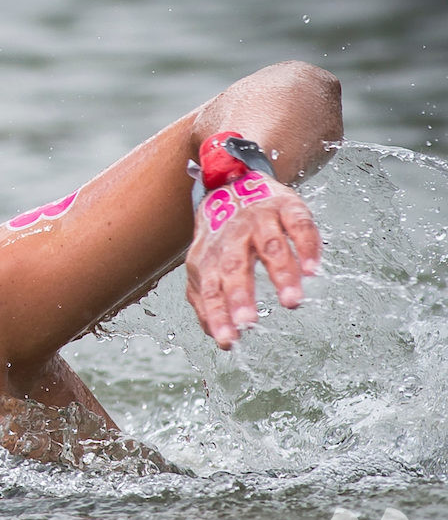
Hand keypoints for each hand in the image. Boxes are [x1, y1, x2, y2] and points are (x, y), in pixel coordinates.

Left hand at [184, 172, 320, 348]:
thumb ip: (206, 299)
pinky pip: (298, 224)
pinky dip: (307, 246)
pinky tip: (314, 269)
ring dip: (281, 274)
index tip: (228, 340)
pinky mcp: (286, 205)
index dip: (217, 315)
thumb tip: (216, 334)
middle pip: (233, 266)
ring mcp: (258, 218)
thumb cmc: (221, 236)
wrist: (232, 180)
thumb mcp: (205, 264)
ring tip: (292, 301)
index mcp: (207, 255)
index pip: (208, 288)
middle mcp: (230, 236)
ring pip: (269, 246)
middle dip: (240, 295)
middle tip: (249, 322)